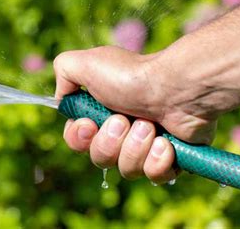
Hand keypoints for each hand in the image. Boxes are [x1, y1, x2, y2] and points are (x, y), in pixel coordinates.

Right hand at [54, 46, 216, 182]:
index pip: (77, 140)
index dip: (79, 138)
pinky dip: (158, 160)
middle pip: (100, 158)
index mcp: (100, 112)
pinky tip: (166, 142)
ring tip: (149, 125)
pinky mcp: (171, 158)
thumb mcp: (85, 62)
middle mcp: (121, 131)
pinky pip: (155, 176)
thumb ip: (63, 72)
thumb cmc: (131, 76)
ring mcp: (146, 146)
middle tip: (125, 120)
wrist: (178, 87)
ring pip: (127, 169)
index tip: (89, 124)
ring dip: (135, 147)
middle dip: (111, 141)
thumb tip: (62, 98)